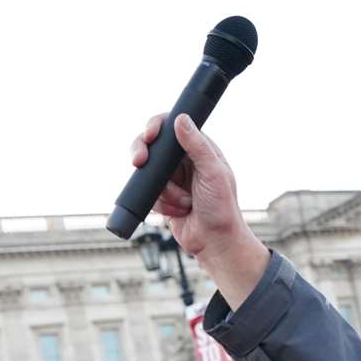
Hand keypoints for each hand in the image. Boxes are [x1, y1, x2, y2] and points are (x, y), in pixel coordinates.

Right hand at [130, 114, 266, 307]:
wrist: (214, 242)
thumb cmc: (221, 208)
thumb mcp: (212, 172)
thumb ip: (197, 145)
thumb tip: (181, 118)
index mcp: (200, 149)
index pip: (173, 127)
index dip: (157, 127)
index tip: (150, 136)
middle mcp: (185, 161)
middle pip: (154, 147)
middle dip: (145, 156)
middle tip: (139, 162)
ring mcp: (173, 180)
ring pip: (149, 174)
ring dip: (164, 192)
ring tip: (184, 203)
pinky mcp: (164, 197)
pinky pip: (149, 194)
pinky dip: (161, 204)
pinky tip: (179, 212)